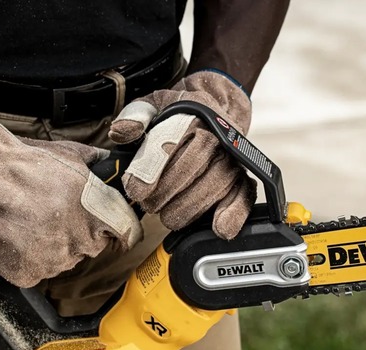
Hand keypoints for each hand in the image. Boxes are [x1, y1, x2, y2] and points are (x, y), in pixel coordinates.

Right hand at [0, 106, 142, 287]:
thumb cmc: (27, 165)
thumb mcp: (71, 155)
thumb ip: (97, 163)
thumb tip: (110, 162)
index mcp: (96, 215)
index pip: (123, 234)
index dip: (113, 228)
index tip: (106, 227)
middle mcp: (78, 243)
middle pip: (91, 247)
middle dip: (79, 233)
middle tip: (56, 214)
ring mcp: (53, 262)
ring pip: (64, 259)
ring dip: (55, 246)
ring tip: (33, 221)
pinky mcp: (28, 274)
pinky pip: (38, 270)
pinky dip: (30, 258)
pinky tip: (20, 235)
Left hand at [108, 70, 255, 239]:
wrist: (219, 110)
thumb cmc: (182, 114)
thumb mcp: (154, 105)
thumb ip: (135, 116)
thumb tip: (120, 132)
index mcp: (194, 116)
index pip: (172, 144)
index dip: (151, 171)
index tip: (136, 191)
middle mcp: (218, 138)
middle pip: (193, 168)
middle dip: (166, 192)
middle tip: (149, 205)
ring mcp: (233, 159)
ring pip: (214, 186)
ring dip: (188, 208)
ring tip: (168, 216)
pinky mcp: (243, 177)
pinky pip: (244, 196)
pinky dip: (234, 214)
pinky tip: (219, 228)